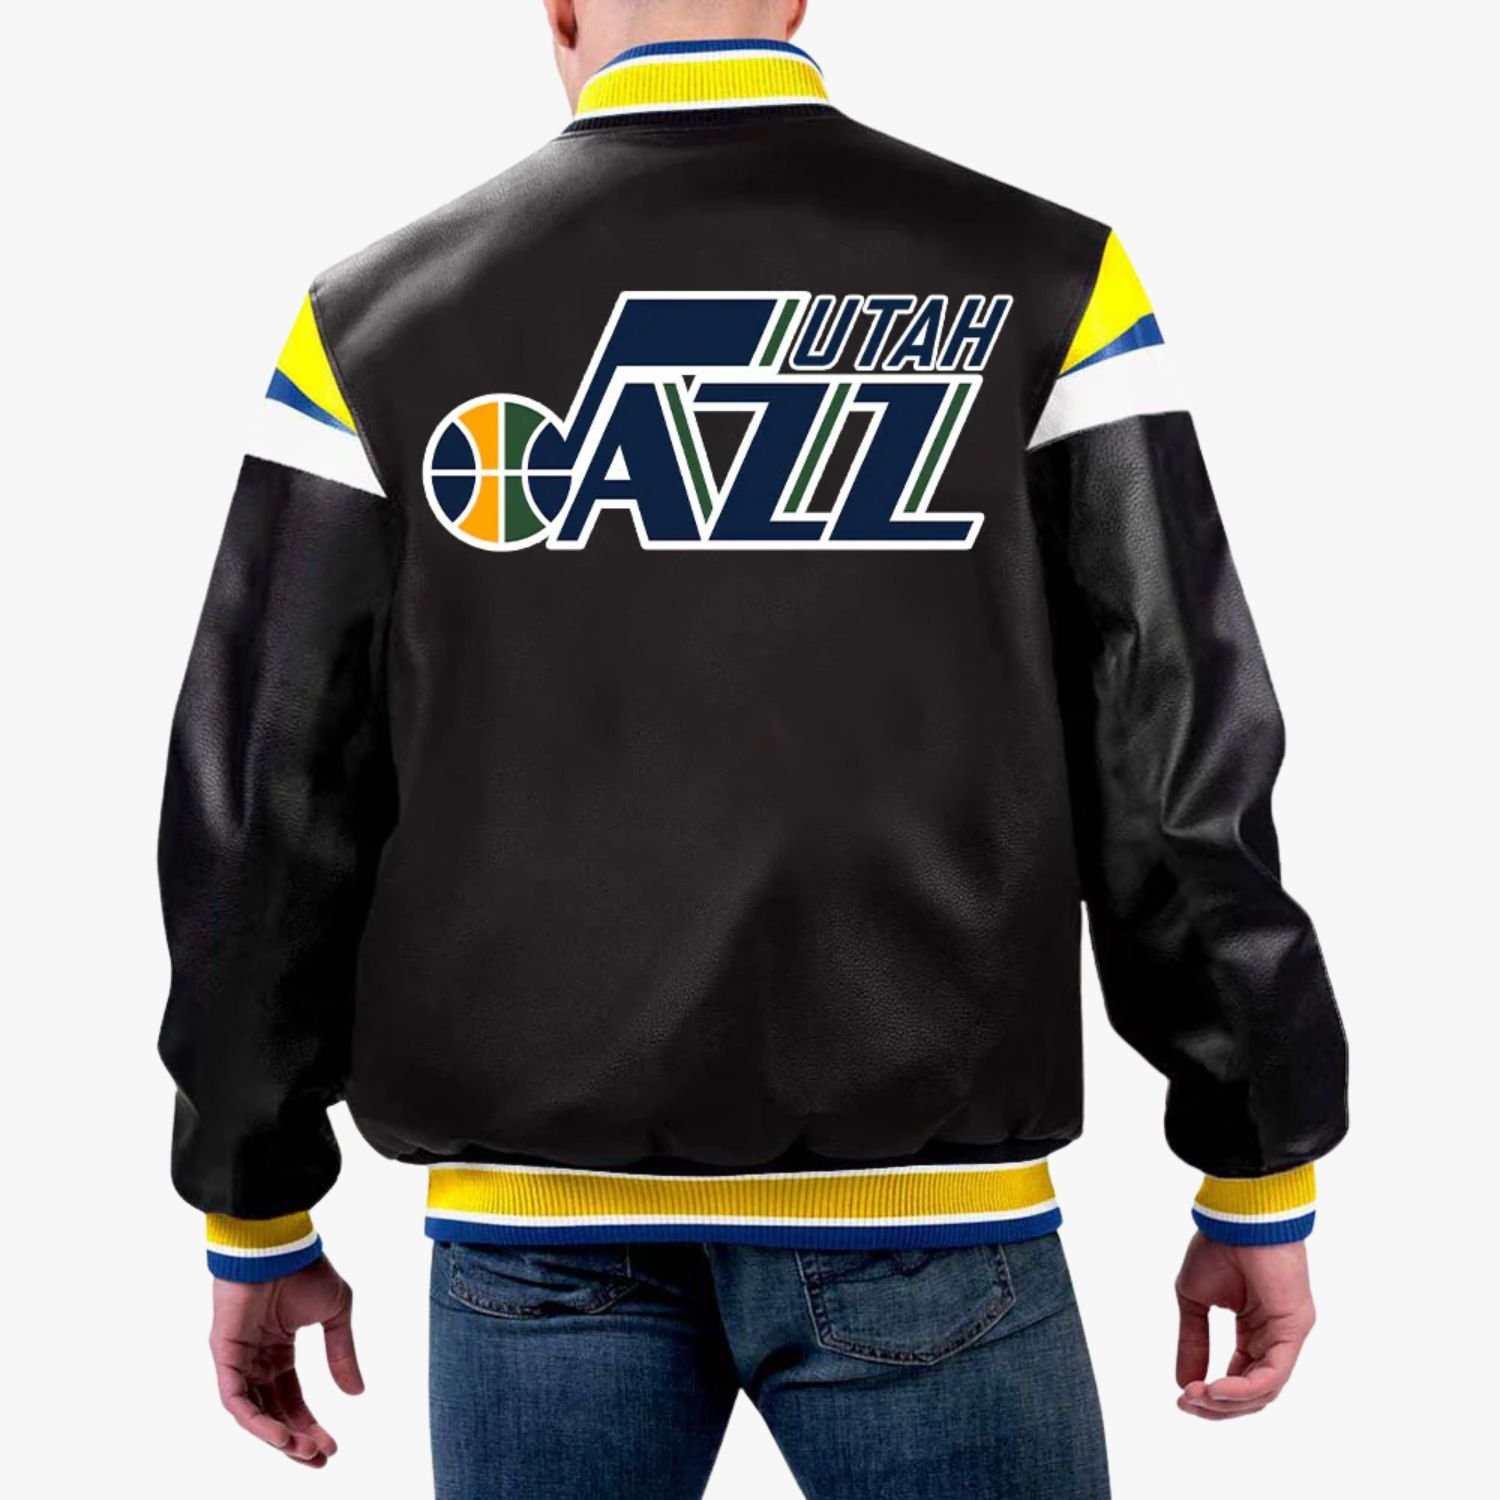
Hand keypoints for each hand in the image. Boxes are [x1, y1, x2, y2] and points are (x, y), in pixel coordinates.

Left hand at [209, 1255, 363, 1463]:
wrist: (279, 1246)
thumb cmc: (306, 1269)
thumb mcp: (337, 1314)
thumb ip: (342, 1354)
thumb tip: (356, 1394)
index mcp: (279, 1347)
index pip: (292, 1396)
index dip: (310, 1422)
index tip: (332, 1446)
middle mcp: (256, 1358)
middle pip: (274, 1411)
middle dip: (296, 1439)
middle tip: (320, 1460)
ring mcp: (238, 1359)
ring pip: (253, 1412)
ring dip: (277, 1436)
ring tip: (304, 1452)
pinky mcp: (225, 1356)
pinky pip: (236, 1400)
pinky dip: (256, 1421)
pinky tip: (280, 1436)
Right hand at [1174, 1233, 1314, 1419]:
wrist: (1237, 1215)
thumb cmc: (1219, 1245)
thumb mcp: (1194, 1300)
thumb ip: (1193, 1342)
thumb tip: (1184, 1383)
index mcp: (1255, 1328)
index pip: (1240, 1376)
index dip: (1212, 1393)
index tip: (1182, 1397)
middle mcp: (1275, 1336)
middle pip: (1254, 1392)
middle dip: (1218, 1405)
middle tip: (1186, 1403)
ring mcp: (1288, 1335)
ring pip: (1265, 1390)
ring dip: (1228, 1401)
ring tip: (1196, 1396)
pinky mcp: (1293, 1330)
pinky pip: (1272, 1374)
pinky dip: (1242, 1388)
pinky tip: (1214, 1388)